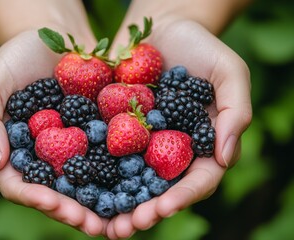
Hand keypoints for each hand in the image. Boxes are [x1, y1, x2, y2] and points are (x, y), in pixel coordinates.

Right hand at [0, 30, 107, 236]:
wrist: (56, 37)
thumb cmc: (17, 56)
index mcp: (14, 151)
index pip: (19, 184)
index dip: (36, 198)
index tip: (55, 205)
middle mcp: (43, 156)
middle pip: (55, 193)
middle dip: (72, 212)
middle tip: (93, 226)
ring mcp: (71, 148)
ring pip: (84, 184)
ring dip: (99, 205)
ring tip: (116, 221)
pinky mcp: (96, 136)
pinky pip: (107, 158)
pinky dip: (119, 176)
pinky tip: (135, 187)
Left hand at [105, 17, 251, 238]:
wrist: (163, 26)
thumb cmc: (201, 46)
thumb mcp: (229, 72)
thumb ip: (234, 112)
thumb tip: (225, 157)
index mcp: (199, 144)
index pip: (195, 179)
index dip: (180, 197)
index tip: (161, 209)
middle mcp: (169, 148)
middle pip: (158, 188)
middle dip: (143, 210)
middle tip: (123, 228)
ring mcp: (142, 139)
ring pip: (129, 177)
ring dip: (114, 201)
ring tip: (98, 222)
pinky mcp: (117, 126)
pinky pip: (104, 149)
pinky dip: (92, 168)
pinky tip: (76, 183)